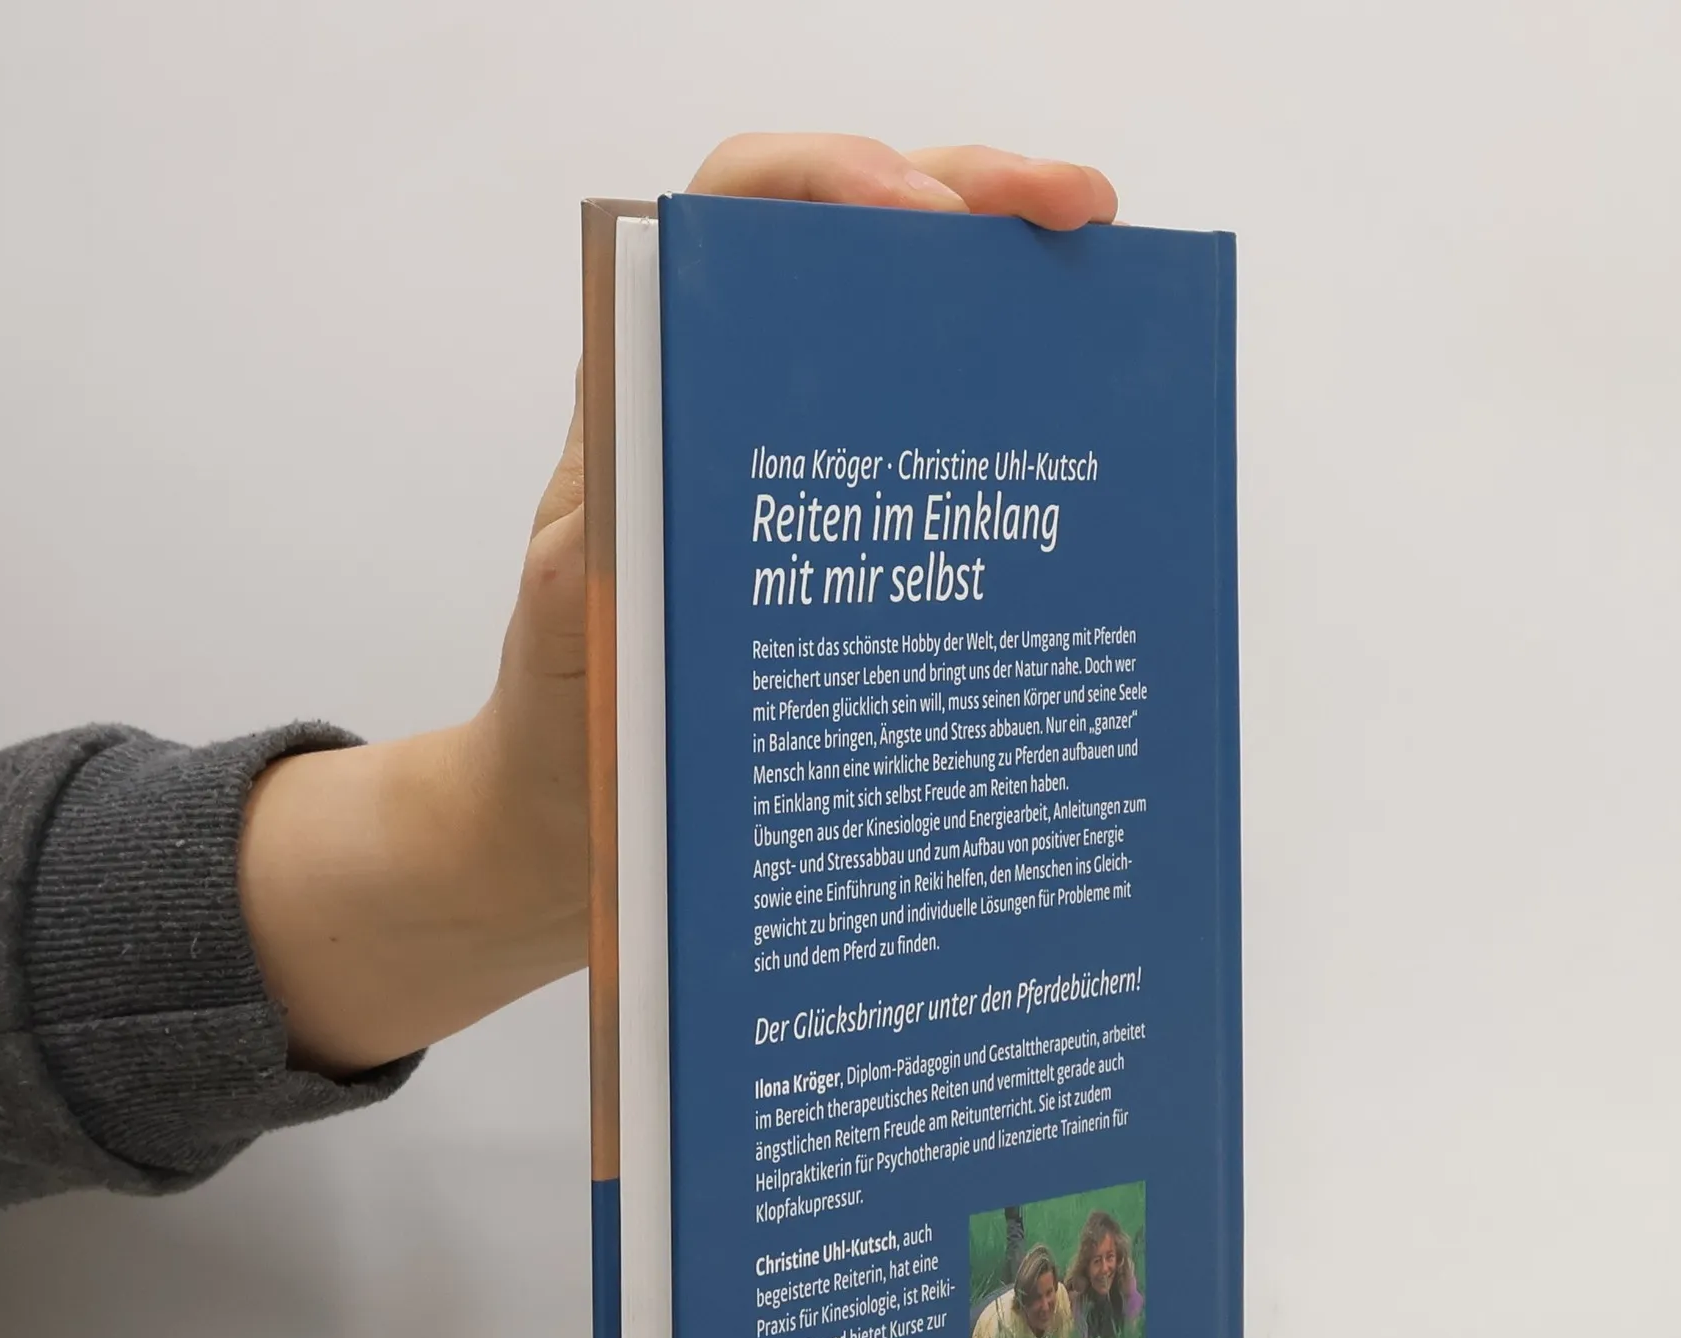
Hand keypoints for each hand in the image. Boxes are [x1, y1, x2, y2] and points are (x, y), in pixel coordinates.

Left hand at [241, 137, 1115, 1074]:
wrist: (582, 816)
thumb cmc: (567, 720)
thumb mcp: (572, 637)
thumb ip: (599, 568)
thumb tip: (642, 516)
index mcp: (657, 389)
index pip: (738, 210)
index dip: (832, 178)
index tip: (924, 212)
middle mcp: (738, 399)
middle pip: (863, 240)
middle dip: (978, 199)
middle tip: (1081, 215)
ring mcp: (808, 464)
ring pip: (918, 330)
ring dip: (1017, 298)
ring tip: (1112, 303)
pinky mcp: (857, 535)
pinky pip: (942, 448)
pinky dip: (1017, 423)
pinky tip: (1086, 443)